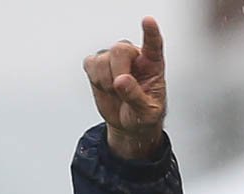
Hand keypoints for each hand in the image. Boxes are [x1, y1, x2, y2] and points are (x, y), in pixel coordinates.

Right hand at [82, 16, 165, 158]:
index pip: (153, 44)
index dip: (150, 32)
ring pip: (102, 59)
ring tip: (116, 93)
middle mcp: (133, 55)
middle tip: (121, 90)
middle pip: (119, 50)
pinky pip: (90, 64)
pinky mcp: (98, 64)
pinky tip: (105, 87)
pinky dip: (95, 79)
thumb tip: (121, 81)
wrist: (129, 123)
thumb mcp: (147, 114)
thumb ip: (137, 97)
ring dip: (106, 82)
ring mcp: (114, 58)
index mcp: (152, 64)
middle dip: (117, 73)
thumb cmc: (143, 115)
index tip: (148, 21)